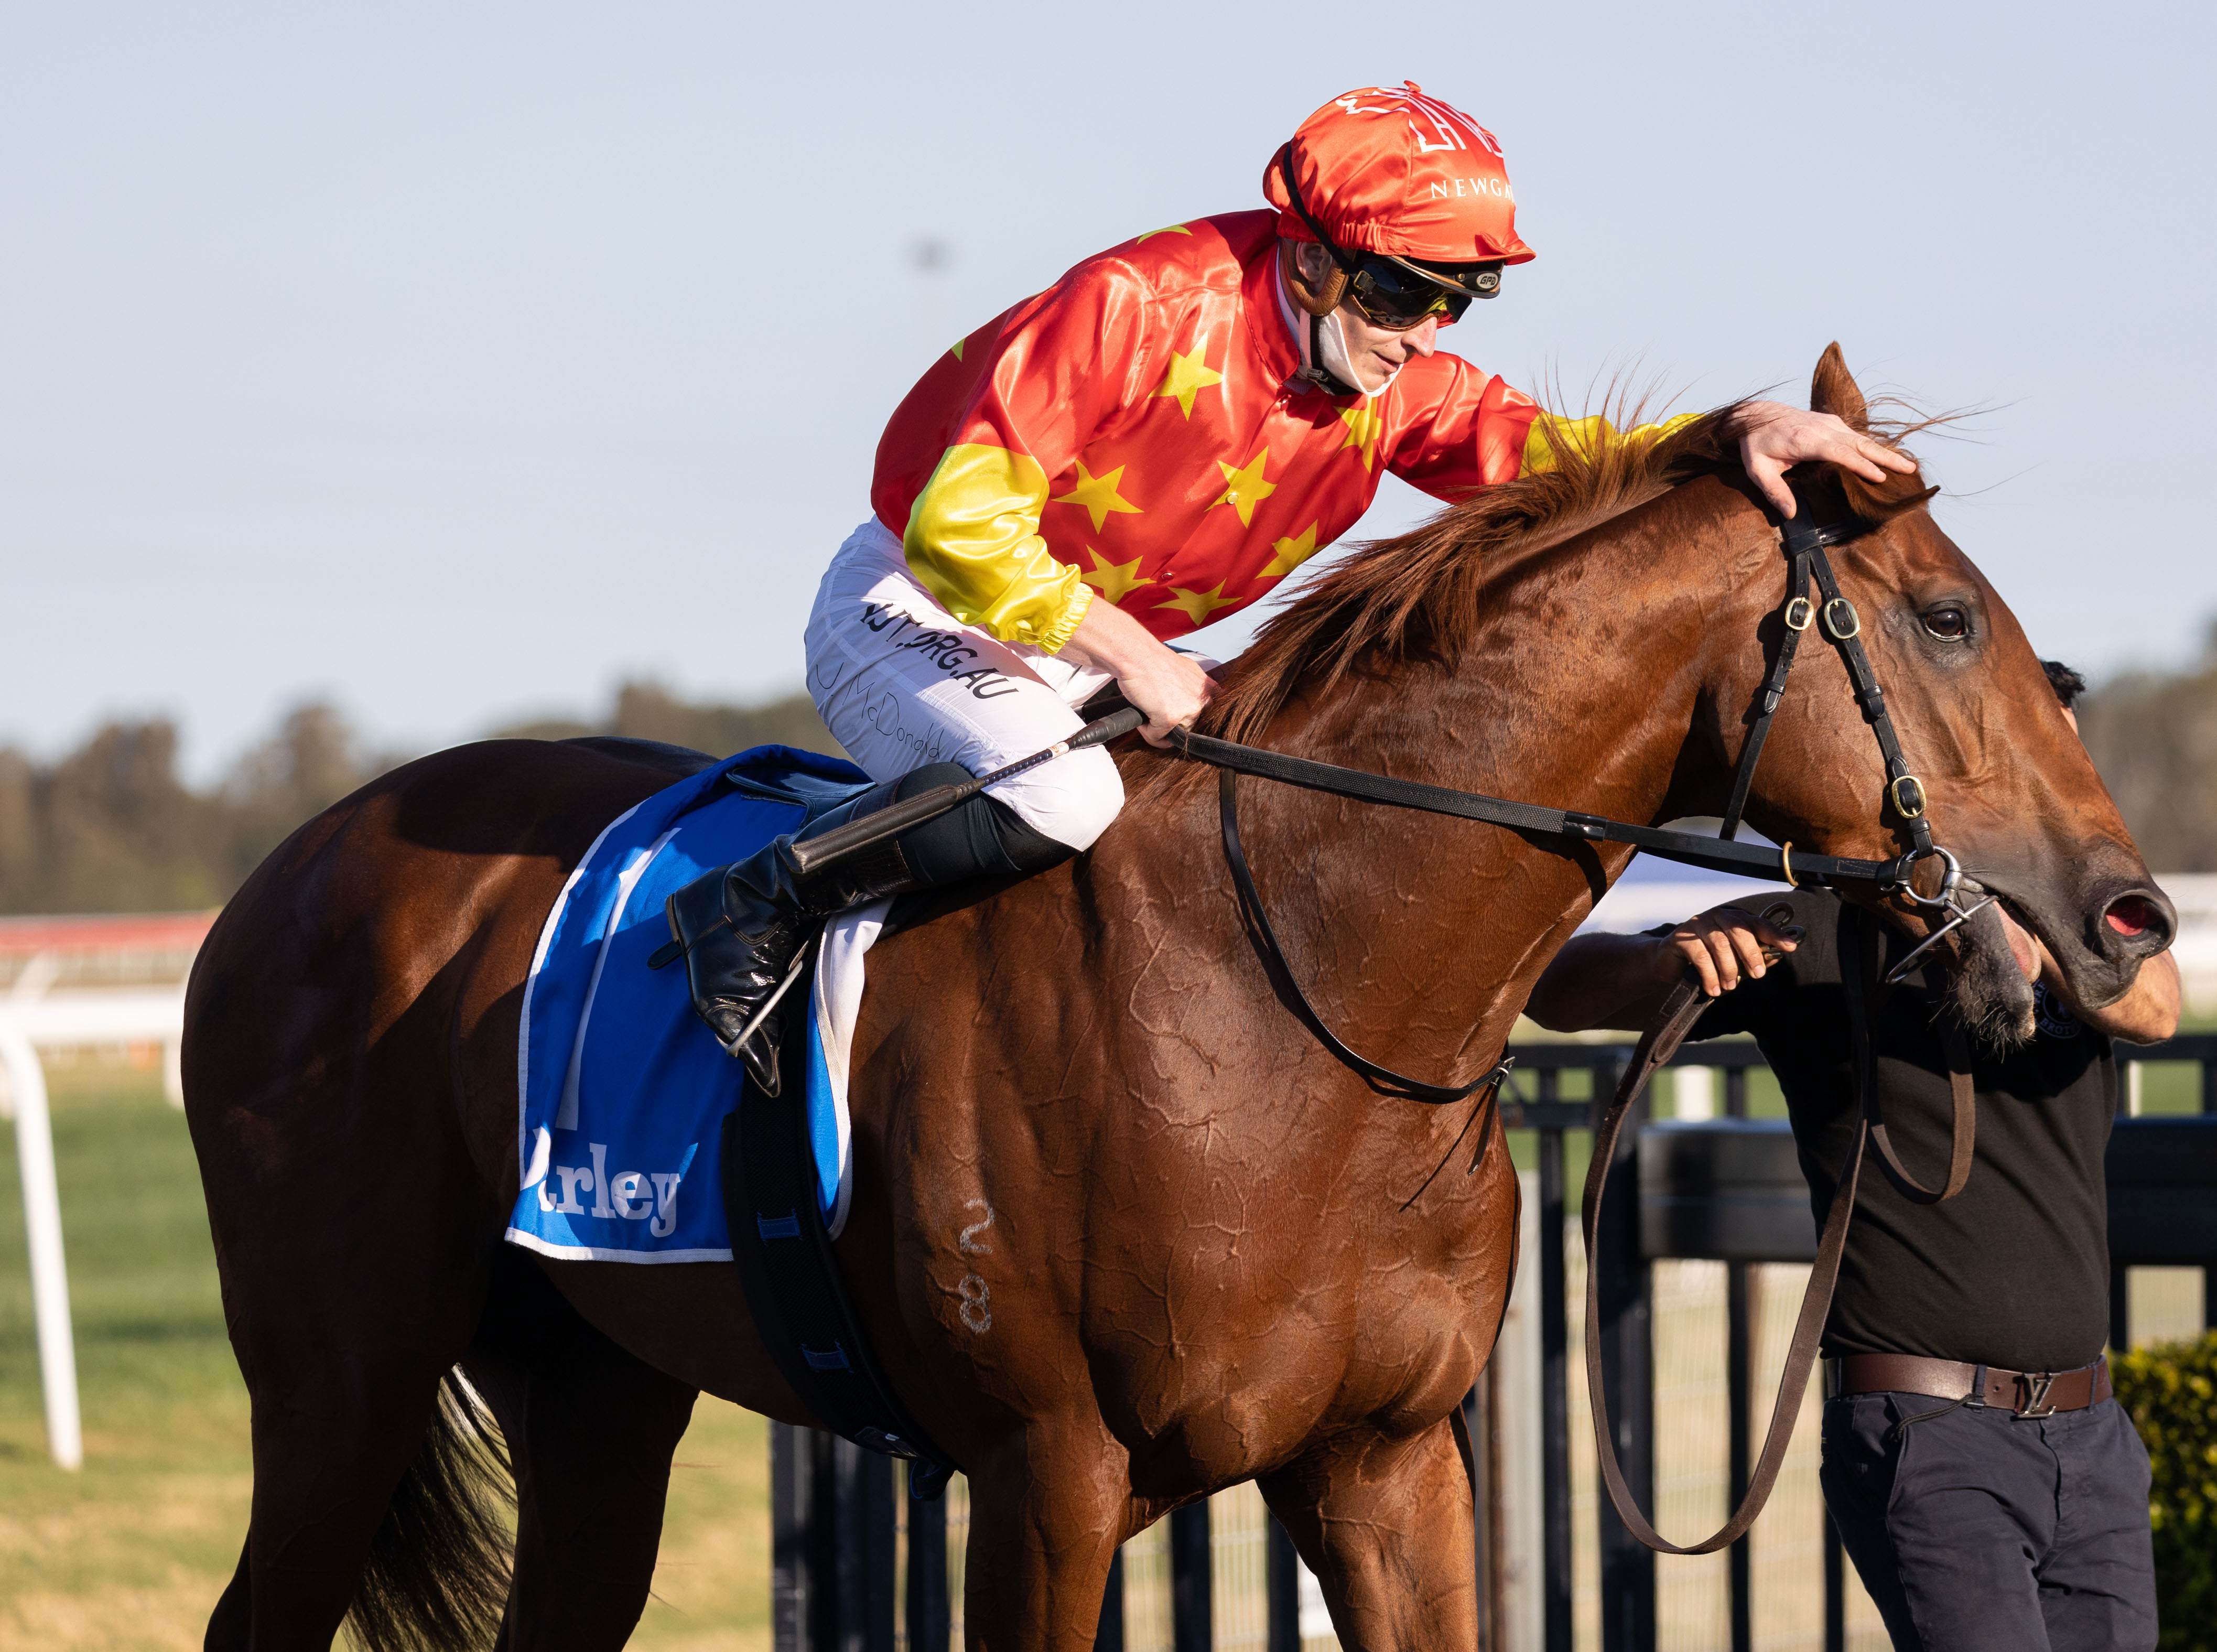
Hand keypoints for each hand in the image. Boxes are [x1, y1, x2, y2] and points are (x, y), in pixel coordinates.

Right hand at [1062, 594, 1217, 745]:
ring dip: (1158, 729)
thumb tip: (1193, 700)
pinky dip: (1146, 731)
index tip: (1175, 713)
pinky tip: (1142, 712)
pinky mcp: (1170, 719)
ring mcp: (1187, 711)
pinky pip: (1157, 738)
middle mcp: (1201, 701)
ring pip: (1174, 736)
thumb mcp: (1186, 670)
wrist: (1137, 655)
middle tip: (1156, 708)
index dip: (1187, 717)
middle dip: (1171, 723)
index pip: (1205, 716)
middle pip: (1187, 728)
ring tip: (1148, 709)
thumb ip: (1193, 687)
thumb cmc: (1153, 661)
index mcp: (1207, 689)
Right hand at [1659, 902, 1801, 997]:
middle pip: (1739, 931)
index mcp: (1735, 919)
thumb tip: (1776, 958)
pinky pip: (1701, 956)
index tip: (1790, 947)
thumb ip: (1754, 957)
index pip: (1759, 924)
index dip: (1775, 935)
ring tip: (1729, 987)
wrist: (1670, 963)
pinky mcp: (1682, 937)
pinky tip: (1713, 989)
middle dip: (1751, 954)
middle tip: (1757, 975)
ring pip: (1720, 945)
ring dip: (1728, 970)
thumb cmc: (1708, 960)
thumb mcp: (1734, 960)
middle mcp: (1718, 917)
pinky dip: (1709, 976)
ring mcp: (1698, 924)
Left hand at [1736, 400, 1916, 517]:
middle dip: (1885, 457)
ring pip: (1862, 439)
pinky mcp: (1833, 423)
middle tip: (1909, 469)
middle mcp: (1823, 428)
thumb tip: (1790, 514)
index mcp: (1806, 439)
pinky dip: (1874, 447)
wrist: (1757, 415)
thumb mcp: (1758, 469)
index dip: (1859, 464)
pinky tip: (1889, 457)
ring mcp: (1830, 423)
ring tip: (1908, 465)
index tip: (1879, 477)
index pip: (1839, 452)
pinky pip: (1857, 436)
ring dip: (1885, 452)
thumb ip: (1774, 491)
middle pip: (1859, 443)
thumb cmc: (1757, 444)